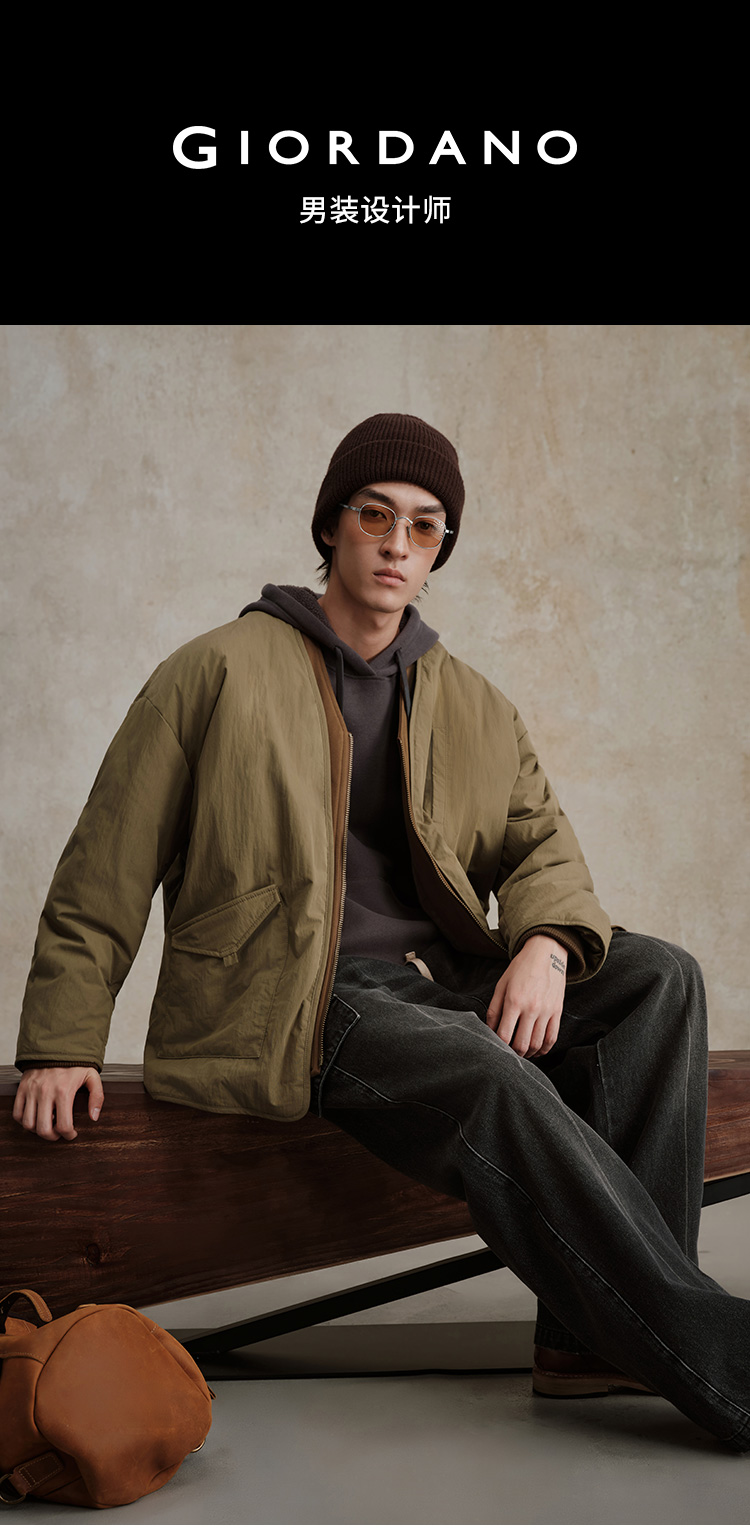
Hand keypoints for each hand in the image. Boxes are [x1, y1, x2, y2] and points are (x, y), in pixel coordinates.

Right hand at [12, 1067, 103, 1141]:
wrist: (56, 1043)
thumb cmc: (75, 1061)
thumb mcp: (92, 1076)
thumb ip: (97, 1096)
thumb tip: (94, 1117)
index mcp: (63, 1091)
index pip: (63, 1125)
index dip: (69, 1135)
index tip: (72, 1134)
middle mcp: (45, 1092)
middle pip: (43, 1129)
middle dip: (52, 1137)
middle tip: (58, 1133)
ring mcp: (31, 1090)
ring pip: (28, 1124)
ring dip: (37, 1130)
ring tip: (47, 1124)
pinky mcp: (22, 1088)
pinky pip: (17, 1112)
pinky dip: (24, 1120)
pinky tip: (35, 1117)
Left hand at [485, 935, 566, 1056]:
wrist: (547, 953)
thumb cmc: (521, 969)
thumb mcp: (501, 985)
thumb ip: (494, 1010)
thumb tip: (490, 1030)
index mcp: (514, 1001)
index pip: (504, 1035)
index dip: (498, 1046)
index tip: (495, 1047)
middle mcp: (531, 1008)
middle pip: (522, 1045)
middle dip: (513, 1054)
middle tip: (507, 1053)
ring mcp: (546, 1011)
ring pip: (537, 1045)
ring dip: (528, 1054)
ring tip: (521, 1053)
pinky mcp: (557, 1012)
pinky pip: (552, 1038)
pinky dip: (544, 1049)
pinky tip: (537, 1050)